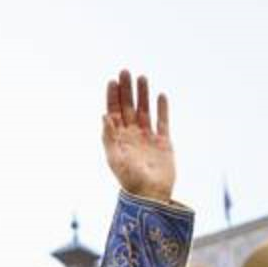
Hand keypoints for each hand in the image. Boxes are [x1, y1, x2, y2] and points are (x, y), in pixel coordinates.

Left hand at [103, 69, 174, 202]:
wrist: (151, 195)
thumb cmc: (129, 180)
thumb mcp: (115, 158)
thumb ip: (109, 137)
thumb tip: (104, 116)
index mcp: (118, 139)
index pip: (113, 113)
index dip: (112, 97)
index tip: (112, 81)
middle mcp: (132, 135)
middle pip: (128, 107)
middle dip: (127, 90)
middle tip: (125, 71)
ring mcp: (148, 138)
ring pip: (145, 110)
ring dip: (143, 94)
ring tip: (142, 77)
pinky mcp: (164, 142)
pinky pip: (163, 122)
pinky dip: (162, 109)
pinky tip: (161, 96)